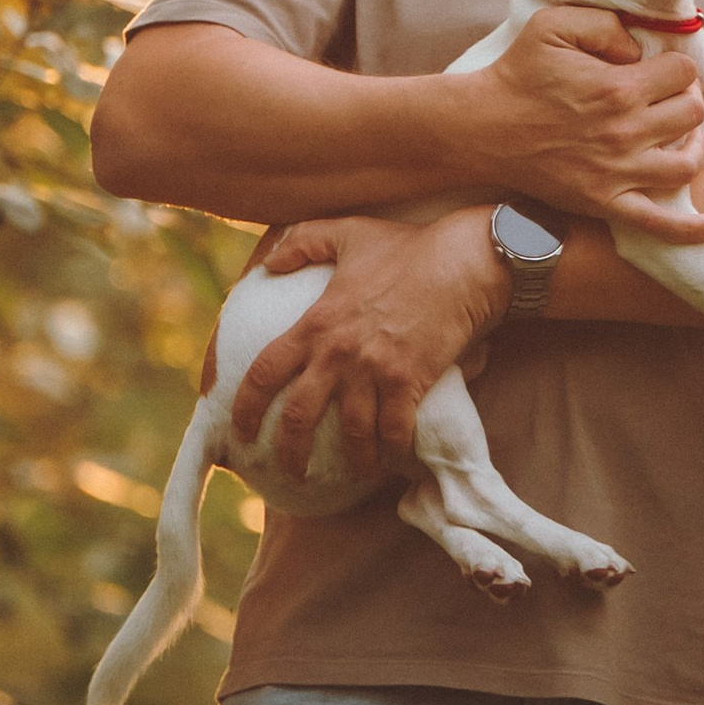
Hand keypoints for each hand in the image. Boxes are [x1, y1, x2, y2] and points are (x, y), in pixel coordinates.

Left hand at [231, 210, 510, 481]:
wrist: (464, 263)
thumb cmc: (408, 246)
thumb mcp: (348, 232)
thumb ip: (303, 243)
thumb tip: (269, 262)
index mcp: (316, 322)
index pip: (264, 372)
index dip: (246, 406)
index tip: (240, 429)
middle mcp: (338, 353)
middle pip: (299, 415)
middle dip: (289, 450)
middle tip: (289, 470)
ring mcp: (374, 370)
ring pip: (350, 432)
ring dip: (350, 459)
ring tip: (352, 472)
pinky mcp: (410, 382)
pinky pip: (394, 431)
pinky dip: (390, 452)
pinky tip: (390, 461)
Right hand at [468, 4, 703, 239]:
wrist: (481, 128)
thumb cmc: (517, 74)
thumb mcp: (553, 25)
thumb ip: (605, 23)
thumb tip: (640, 46)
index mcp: (618, 88)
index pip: (683, 72)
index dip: (674, 66)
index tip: (657, 68)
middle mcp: (625, 132)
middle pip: (692, 114)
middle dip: (684, 99)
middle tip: (666, 97)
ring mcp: (618, 172)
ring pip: (688, 162)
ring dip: (693, 146)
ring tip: (679, 135)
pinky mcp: (606, 202)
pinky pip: (660, 224)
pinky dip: (692, 228)